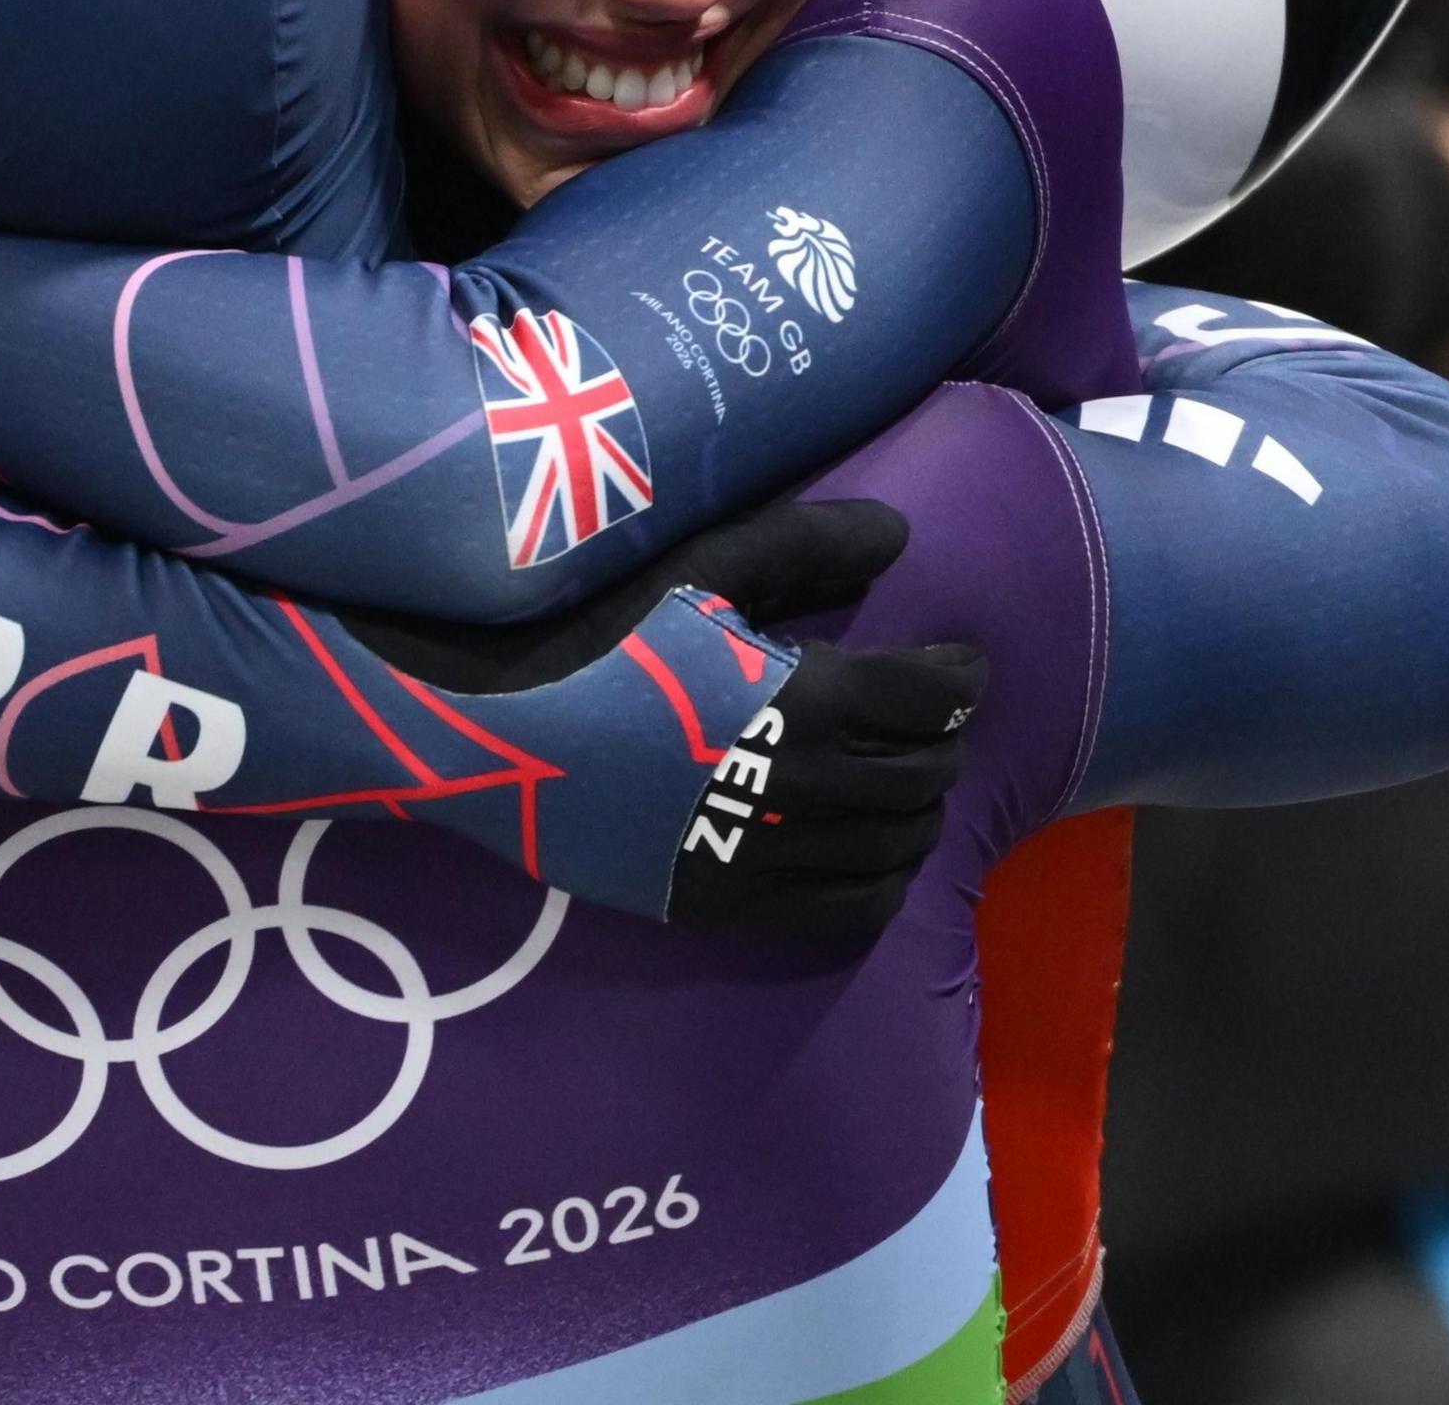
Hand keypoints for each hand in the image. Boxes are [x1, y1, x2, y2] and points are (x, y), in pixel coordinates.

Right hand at [339, 496, 982, 938]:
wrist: (487, 737)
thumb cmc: (592, 635)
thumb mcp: (696, 568)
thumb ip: (807, 545)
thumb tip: (902, 535)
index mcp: (807, 698)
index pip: (934, 698)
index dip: (961, 677)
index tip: (956, 665)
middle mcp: (805, 788)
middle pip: (926, 774)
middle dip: (944, 742)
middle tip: (928, 719)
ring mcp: (769, 858)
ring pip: (899, 847)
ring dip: (919, 811)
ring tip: (903, 780)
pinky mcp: (730, 906)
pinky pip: (848, 912)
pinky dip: (882, 883)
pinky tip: (871, 854)